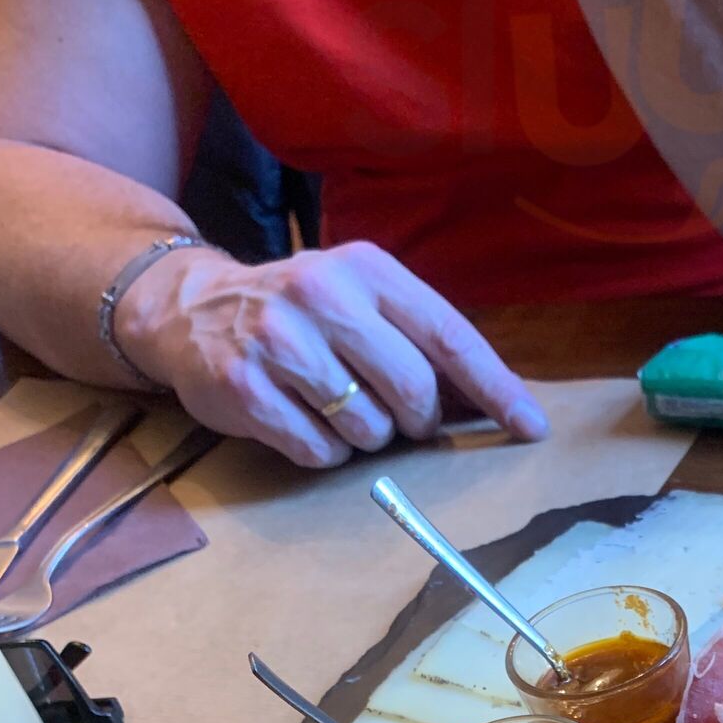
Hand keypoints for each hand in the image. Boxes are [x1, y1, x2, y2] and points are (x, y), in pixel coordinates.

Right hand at [114, 239, 549, 469]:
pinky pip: (318, 451)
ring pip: (367, 429)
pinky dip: (322, 452)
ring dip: (365, 438)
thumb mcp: (362, 303)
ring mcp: (279, 340)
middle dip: (417, 423)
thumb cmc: (302, 316)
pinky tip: (301, 421)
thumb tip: (502, 404)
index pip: (449, 336)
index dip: (496, 388)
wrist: (191, 307)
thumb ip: (423, 345)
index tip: (532, 428)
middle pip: (412, 391)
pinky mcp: (244, 386)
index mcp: (367, 270)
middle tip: (397, 419)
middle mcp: (322, 294)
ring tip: (335, 409)